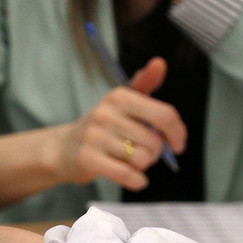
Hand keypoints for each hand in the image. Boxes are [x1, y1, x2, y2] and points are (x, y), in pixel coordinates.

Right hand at [50, 57, 186, 189]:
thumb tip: (160, 62)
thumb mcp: (122, 102)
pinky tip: (136, 179)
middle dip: (155, 153)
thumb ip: (144, 84)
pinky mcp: (88, 159)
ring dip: (143, 166)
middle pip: (155, 142)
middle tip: (143, 153)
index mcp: (119, 96)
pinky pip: (126, 174)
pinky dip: (137, 180)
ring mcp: (96, 136)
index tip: (178, 145)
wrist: (64, 148)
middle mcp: (106, 113)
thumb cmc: (102, 127)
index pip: (164, 115)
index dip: (178, 133)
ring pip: (142, 159)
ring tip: (131, 161)